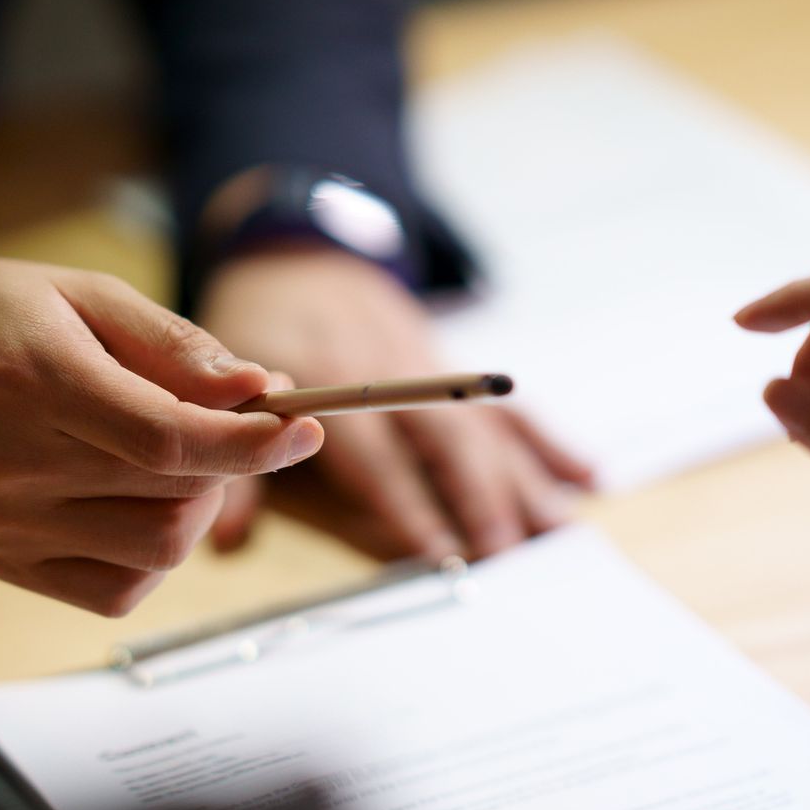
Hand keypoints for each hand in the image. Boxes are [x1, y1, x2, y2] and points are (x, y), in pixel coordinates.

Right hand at [0, 259, 323, 615]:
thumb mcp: (75, 293)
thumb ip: (171, 342)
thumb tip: (257, 387)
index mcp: (34, 381)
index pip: (167, 438)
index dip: (251, 442)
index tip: (303, 428)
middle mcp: (15, 466)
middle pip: (172, 494)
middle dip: (230, 458)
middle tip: (224, 419)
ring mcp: (7, 527)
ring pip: (156, 550)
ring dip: (197, 506)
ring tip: (174, 456)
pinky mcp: (4, 563)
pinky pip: (115, 590)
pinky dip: (152, 555)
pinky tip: (138, 502)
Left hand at [195, 245, 592, 561]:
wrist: (294, 255)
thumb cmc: (256, 335)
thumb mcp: (222, 392)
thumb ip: (234, 469)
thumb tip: (224, 545)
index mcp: (329, 377)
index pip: (375, 453)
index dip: (406, 504)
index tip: (434, 553)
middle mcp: (389, 369)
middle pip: (444, 440)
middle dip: (478, 499)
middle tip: (505, 554)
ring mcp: (428, 364)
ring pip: (484, 427)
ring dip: (525, 480)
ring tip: (558, 533)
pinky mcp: (451, 363)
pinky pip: (504, 408)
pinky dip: (549, 441)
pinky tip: (587, 476)